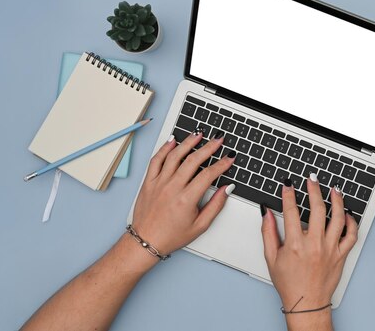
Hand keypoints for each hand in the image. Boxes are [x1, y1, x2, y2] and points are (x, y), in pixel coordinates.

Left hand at [131, 130, 235, 254]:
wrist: (145, 241)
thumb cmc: (171, 236)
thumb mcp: (200, 226)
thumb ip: (215, 205)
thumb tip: (226, 189)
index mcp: (186, 199)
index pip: (208, 175)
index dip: (222, 164)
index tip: (229, 158)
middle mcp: (172, 188)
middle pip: (193, 160)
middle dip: (209, 147)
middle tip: (218, 140)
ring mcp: (159, 183)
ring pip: (174, 156)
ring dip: (188, 142)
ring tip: (198, 134)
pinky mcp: (149, 182)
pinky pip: (156, 160)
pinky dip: (164, 148)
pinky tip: (173, 141)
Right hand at [261, 173, 357, 314]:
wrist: (307, 303)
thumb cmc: (289, 283)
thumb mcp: (271, 258)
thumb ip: (268, 233)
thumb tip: (267, 213)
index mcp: (295, 245)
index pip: (291, 211)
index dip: (289, 195)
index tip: (288, 184)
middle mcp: (314, 245)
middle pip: (317, 209)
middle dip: (314, 190)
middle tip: (311, 180)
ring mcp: (330, 249)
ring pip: (337, 219)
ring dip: (337, 201)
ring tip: (334, 190)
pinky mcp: (341, 255)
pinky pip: (351, 236)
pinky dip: (351, 223)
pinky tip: (347, 213)